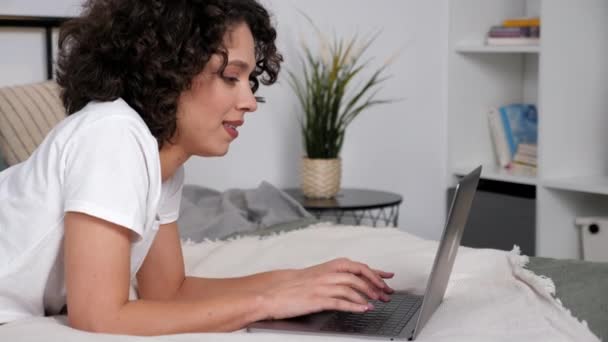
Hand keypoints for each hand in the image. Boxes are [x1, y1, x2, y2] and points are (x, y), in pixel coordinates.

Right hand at [260, 258, 393, 319]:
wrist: (274, 292)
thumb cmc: (296, 284)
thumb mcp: (319, 275)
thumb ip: (337, 275)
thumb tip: (355, 279)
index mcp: (330, 266)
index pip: (359, 266)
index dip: (376, 272)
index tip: (389, 277)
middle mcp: (328, 274)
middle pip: (359, 275)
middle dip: (376, 285)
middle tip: (387, 294)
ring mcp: (323, 286)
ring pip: (352, 287)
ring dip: (368, 295)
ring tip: (378, 302)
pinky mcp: (317, 300)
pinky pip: (340, 302)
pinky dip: (354, 305)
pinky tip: (363, 309)